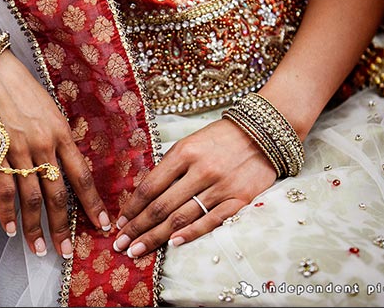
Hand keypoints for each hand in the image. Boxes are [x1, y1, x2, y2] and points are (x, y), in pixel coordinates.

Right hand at [0, 50, 110, 257]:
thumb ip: (59, 137)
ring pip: (32, 198)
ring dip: (36, 228)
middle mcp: (44, 145)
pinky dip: (8, 213)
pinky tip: (12, 230)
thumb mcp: (50, 109)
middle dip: (63, 227)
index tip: (102, 224)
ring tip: (39, 250)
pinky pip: (3, 191)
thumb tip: (65, 164)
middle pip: (58, 195)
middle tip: (67, 251)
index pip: (82, 176)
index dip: (93, 204)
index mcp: (62, 133)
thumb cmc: (21, 88)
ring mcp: (18, 151)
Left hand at [112, 119, 276, 257]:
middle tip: (120, 244)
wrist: (263, 132)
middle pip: (161, 206)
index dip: (132, 208)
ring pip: (182, 217)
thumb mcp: (189, 143)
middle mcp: (200, 170)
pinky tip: (173, 244)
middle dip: (138, 228)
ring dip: (156, 237)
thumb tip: (145, 196)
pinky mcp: (239, 199)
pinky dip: (191, 233)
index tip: (120, 223)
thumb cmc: (219, 139)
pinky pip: (211, 221)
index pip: (150, 186)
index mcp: (184, 153)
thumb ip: (169, 168)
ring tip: (138, 250)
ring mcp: (220, 186)